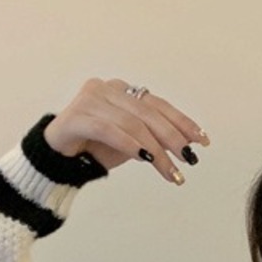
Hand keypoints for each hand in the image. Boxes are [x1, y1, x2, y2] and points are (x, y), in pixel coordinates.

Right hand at [42, 78, 208, 183]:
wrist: (58, 157)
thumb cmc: (97, 147)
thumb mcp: (133, 144)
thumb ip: (154, 139)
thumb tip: (187, 146)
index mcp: (123, 91)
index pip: (158, 105)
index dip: (182, 122)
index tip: (202, 140)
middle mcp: (108, 88)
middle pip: (149, 113)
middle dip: (173, 138)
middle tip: (190, 160)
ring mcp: (91, 98)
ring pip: (132, 123)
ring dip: (156, 151)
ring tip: (171, 173)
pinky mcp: (76, 115)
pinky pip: (108, 129)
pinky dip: (129, 144)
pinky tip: (145, 159)